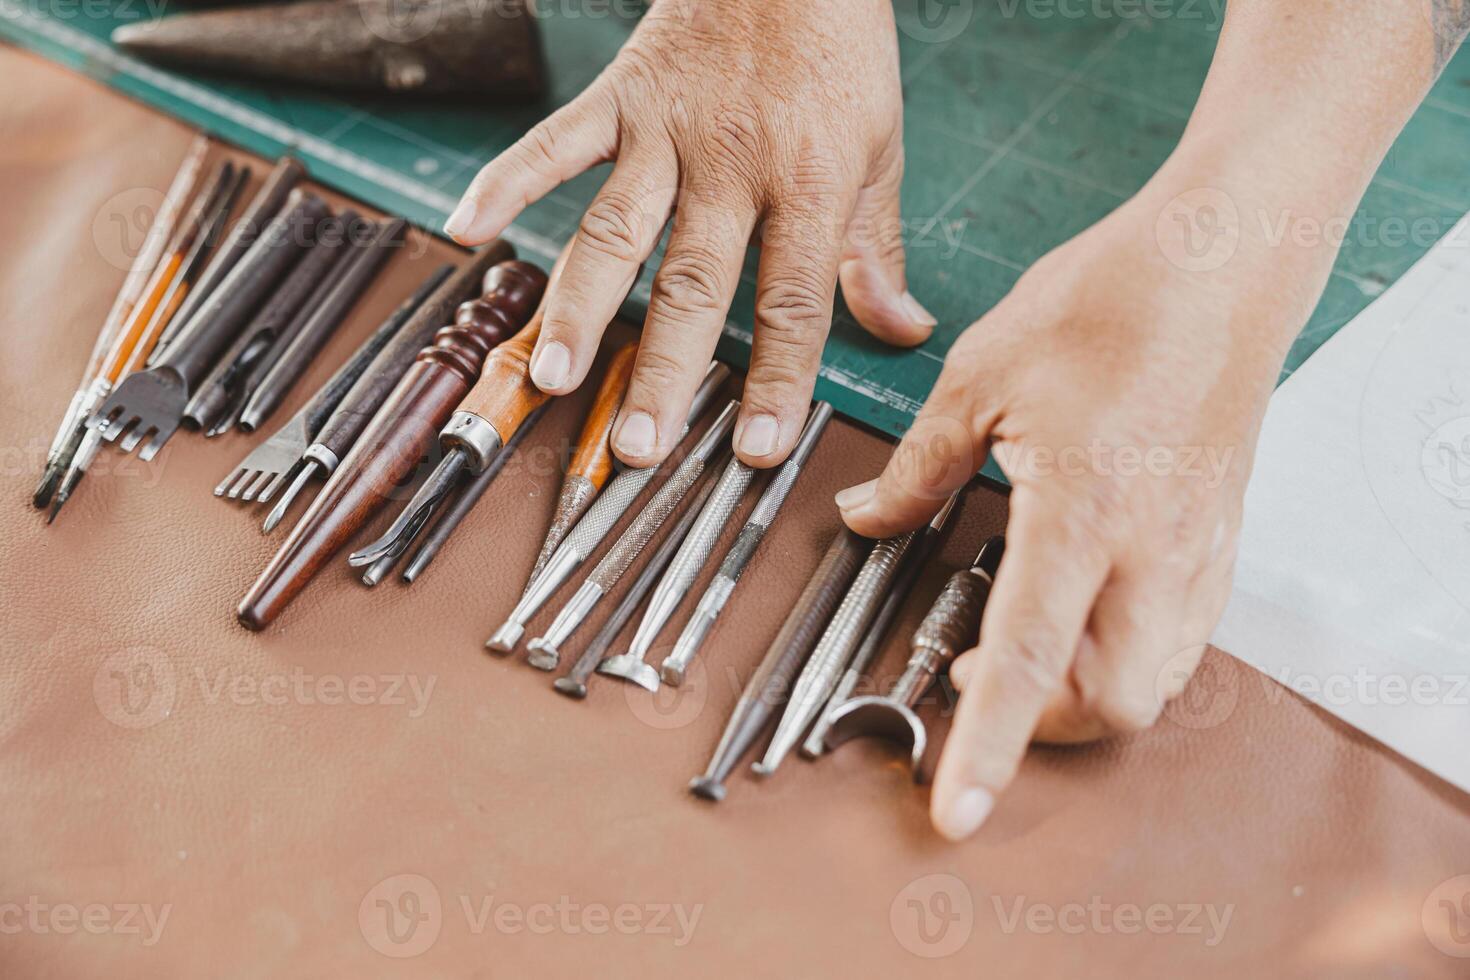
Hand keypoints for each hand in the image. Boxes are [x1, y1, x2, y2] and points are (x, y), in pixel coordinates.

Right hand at [444, 0, 935, 466]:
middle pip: (692, 283)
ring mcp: (666, 129)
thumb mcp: (881, 143)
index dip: (774, 380)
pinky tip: (466, 228)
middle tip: (635, 443)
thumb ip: (875, 244)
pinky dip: (507, 181)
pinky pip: (555, 141)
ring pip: (615, 229)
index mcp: (808, 180)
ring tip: (552, 374)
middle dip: (662, 371)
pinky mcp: (620, 95)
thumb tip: (899, 330)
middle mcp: (732, 163)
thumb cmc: (840, 44)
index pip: (792, 300)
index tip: (754, 448)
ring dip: (580, 307)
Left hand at [837, 184, 1329, 840]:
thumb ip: (917, 469)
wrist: (1221, 262)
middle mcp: (1154, 550)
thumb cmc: (1107, 302)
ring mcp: (1199, 549)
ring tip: (1018, 639)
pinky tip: (1080, 603)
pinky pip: (1180, 633)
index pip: (1030, 661)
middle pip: (1112, 702)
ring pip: (1153, 678)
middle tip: (973, 674)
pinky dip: (1123, 648)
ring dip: (1083, 689)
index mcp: (1084, 513)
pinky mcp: (1219, 537)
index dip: (989, 748)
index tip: (956, 811)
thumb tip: (866, 517)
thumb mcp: (981, 379)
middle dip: (1042, 724)